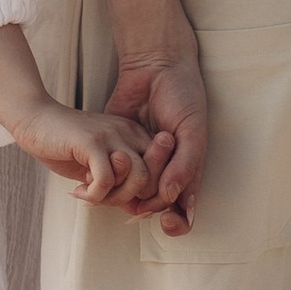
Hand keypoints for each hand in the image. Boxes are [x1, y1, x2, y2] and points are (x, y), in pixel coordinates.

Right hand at [12, 101, 162, 207]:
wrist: (34, 120)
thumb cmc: (65, 145)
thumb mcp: (99, 165)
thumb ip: (120, 182)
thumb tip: (137, 210)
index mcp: (135, 135)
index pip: (161, 172)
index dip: (143, 195)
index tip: (117, 199)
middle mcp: (129, 132)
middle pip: (153, 178)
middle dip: (129, 198)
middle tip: (104, 198)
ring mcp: (112, 135)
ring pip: (136, 179)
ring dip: (113, 197)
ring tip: (91, 194)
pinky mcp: (93, 141)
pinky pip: (107, 180)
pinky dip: (94, 195)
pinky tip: (80, 191)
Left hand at [108, 37, 206, 236]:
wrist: (155, 66)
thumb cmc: (183, 96)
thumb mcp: (192, 130)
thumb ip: (186, 164)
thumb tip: (172, 196)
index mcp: (186, 170)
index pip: (182, 210)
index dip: (176, 223)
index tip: (167, 220)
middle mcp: (163, 171)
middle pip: (153, 205)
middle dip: (146, 203)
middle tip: (140, 192)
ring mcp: (139, 162)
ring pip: (129, 195)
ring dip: (122, 195)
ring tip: (121, 174)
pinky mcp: (117, 149)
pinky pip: (111, 175)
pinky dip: (105, 181)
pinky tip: (98, 177)